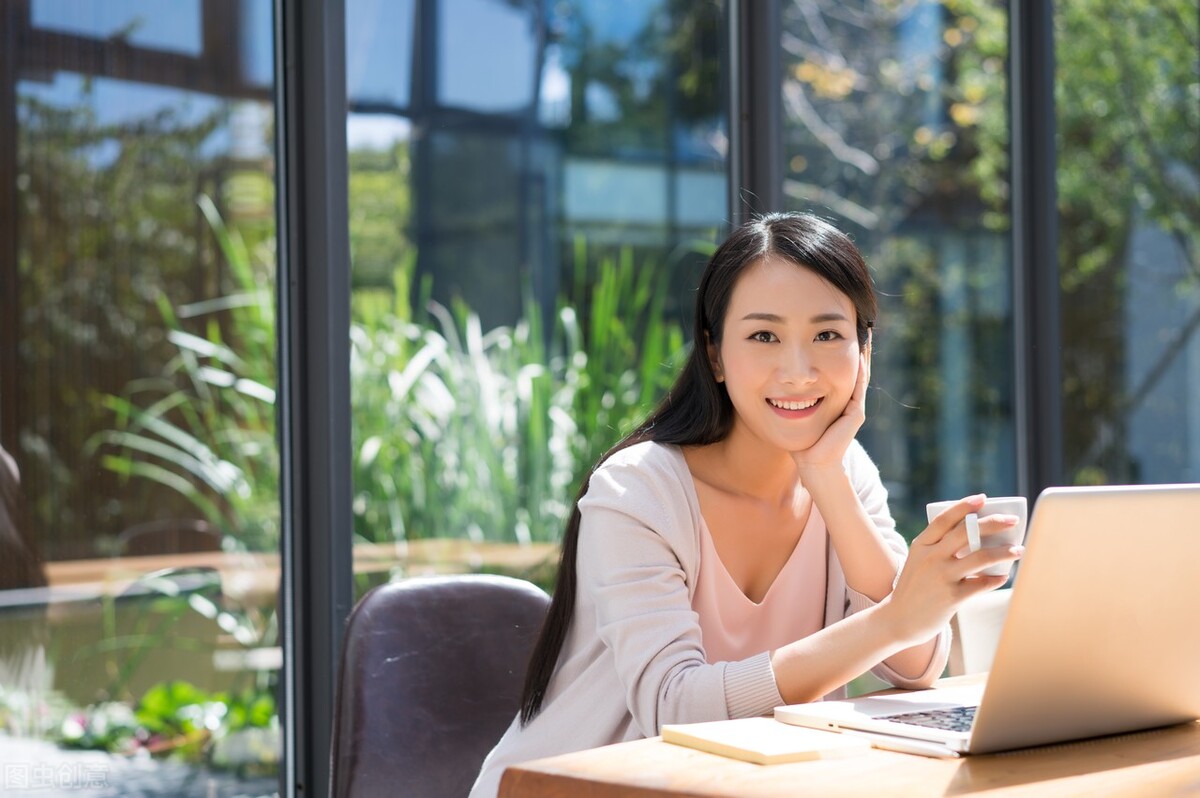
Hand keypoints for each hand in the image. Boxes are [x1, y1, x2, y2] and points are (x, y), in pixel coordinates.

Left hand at [791, 334, 870, 474]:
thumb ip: (789, 397)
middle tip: (856, 323)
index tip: (832, 330)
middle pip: (852, 367)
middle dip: (852, 346)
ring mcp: (853, 407)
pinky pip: (859, 387)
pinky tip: (859, 355)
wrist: (812, 462)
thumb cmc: (801, 440)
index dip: (837, 350)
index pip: (838, 368)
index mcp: (834, 399)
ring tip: (862, 332)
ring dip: (861, 353)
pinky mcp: (855, 414)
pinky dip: (860, 371)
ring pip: (859, 374)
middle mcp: (847, 401)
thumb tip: (771, 381)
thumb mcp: (793, 411)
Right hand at [882, 494, 1023, 645]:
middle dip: (993, 523)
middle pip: (966, 532)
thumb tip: (976, 538)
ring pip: (981, 557)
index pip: (945, 519)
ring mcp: (942, 577)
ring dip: (1004, 552)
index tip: (982, 498)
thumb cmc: (914, 588)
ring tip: (1018, 550)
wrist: (898, 619)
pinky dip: (996, 579)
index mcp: (921, 545)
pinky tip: (1002, 577)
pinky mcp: (952, 597)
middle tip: (1011, 520)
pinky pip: (982, 584)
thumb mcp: (917, 562)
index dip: (964, 506)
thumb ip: (938, 549)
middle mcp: (931, 557)